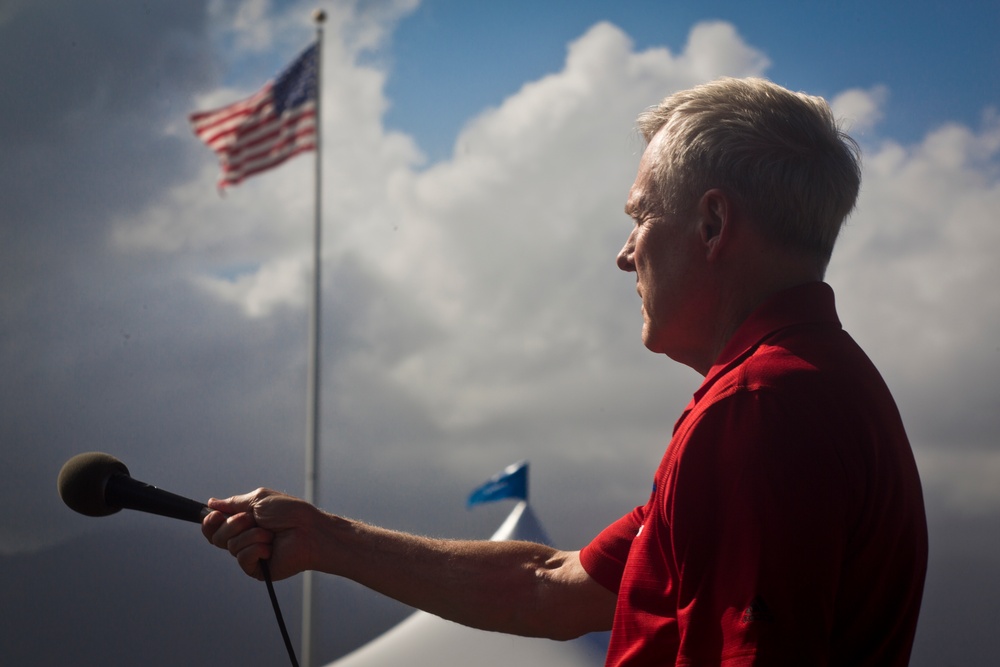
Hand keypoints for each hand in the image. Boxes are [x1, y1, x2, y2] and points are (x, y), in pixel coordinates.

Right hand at [201, 488, 320, 580]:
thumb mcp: (258, 500)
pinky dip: (256, 549)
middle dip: (232, 524)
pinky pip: (242, 559)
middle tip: (252, 519)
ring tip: (270, 533)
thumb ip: (233, 503)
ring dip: (252, 535)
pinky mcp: (256, 569)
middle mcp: (244, 538)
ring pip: (230, 546)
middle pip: (216, 537)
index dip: (209, 522)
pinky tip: (270, 547)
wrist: (309, 530)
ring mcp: (250, 554)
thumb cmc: (290, 513)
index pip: (214, 526)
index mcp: (243, 522)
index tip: (215, 514)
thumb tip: (211, 503)